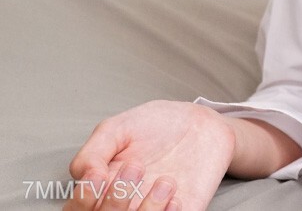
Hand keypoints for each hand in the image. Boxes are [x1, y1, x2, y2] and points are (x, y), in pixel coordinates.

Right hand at [65, 101, 234, 210]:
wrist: (200, 123)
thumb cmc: (156, 125)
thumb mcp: (117, 128)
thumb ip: (94, 151)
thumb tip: (86, 177)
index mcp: (102, 186)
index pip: (78, 209)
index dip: (82, 200)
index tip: (99, 175)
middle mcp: (125, 203)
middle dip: (116, 200)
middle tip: (136, 165)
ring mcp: (152, 208)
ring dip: (148, 210)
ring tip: (165, 180)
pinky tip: (177, 197)